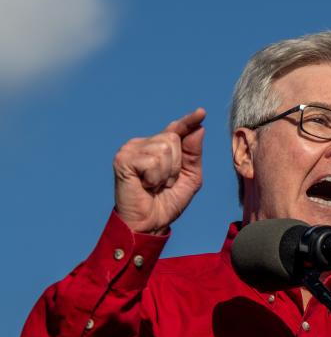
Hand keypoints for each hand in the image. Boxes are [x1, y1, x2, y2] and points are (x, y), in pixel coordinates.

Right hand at [113, 108, 205, 233]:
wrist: (149, 223)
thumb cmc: (167, 202)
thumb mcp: (190, 178)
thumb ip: (194, 155)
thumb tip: (198, 129)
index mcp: (158, 148)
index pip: (176, 130)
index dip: (188, 121)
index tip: (201, 112)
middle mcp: (143, 144)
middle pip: (173, 139)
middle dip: (176, 166)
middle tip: (164, 183)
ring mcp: (131, 149)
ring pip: (164, 149)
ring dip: (166, 174)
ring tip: (154, 185)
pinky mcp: (123, 159)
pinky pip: (153, 161)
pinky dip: (155, 178)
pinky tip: (145, 186)